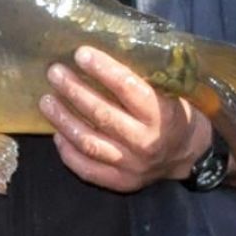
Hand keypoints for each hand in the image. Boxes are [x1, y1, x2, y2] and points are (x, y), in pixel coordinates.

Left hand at [41, 47, 202, 192]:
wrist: (188, 155)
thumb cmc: (177, 114)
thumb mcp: (173, 93)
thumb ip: (146, 79)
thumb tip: (105, 54)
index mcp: (163, 115)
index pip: (128, 89)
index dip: (103, 69)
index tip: (80, 53)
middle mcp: (146, 141)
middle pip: (102, 114)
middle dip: (74, 91)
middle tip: (55, 73)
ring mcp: (132, 165)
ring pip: (89, 142)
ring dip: (64, 120)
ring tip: (46, 101)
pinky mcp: (121, 181)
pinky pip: (87, 168)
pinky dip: (68, 151)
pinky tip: (58, 134)